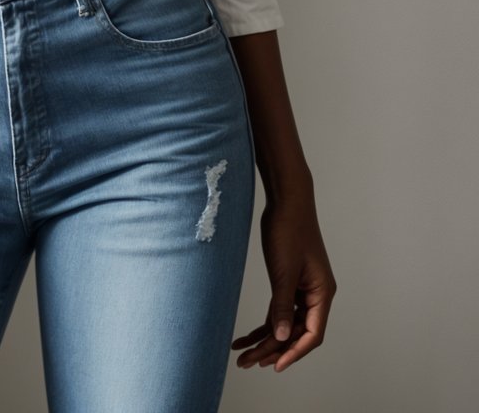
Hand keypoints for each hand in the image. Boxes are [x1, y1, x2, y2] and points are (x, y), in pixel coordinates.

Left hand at [232, 192, 336, 371]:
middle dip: (274, 350)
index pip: (312, 334)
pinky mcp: (289, 282)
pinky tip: (246, 336)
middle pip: (296, 332)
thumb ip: (281, 305)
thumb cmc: (289, 230)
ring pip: (285, 323)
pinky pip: (278, 310)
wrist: (286, 200)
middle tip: (250, 363)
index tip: (276, 365)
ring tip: (243, 356)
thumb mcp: (284, 271)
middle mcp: (315, 295)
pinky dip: (264, 324)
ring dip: (266, 340)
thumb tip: (279, 338)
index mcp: (322, 293)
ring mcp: (303, 289)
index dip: (295, 352)